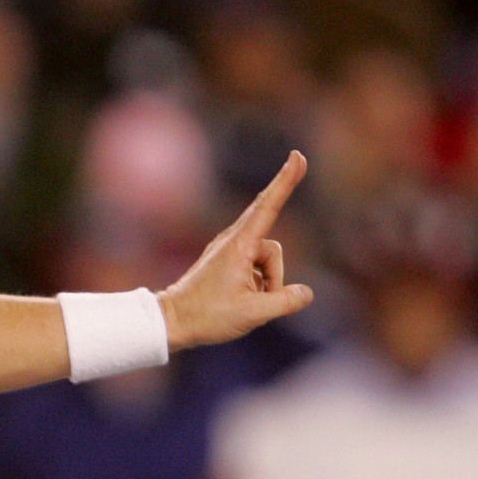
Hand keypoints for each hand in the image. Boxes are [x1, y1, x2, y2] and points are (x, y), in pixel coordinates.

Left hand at [157, 151, 314, 350]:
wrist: (172, 321)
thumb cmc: (208, 316)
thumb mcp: (254, 313)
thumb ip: (286, 301)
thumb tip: (305, 293)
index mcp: (239, 246)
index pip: (268, 206)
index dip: (285, 181)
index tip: (297, 157)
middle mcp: (233, 241)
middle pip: (272, 244)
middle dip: (277, 251)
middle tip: (291, 185)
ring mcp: (229, 250)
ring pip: (267, 260)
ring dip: (268, 282)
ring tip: (245, 303)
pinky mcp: (228, 262)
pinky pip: (257, 267)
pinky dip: (259, 283)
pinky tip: (242, 300)